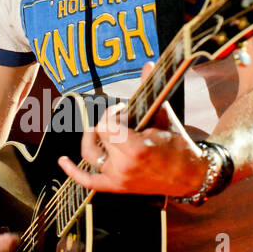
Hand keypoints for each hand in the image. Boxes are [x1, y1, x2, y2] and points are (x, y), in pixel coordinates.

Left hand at [57, 62, 208, 195]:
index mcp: (135, 148)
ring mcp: (118, 179)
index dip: (113, 113)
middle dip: (109, 123)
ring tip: (102, 131)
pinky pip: (87, 182)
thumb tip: (149, 63)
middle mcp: (123, 166)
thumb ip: (150, 91)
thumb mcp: (164, 117)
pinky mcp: (117, 187)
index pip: (106, 125)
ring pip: (90, 153)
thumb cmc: (179, 145)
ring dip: (93, 139)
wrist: (190, 176)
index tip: (125, 109)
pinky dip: (72, 171)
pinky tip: (62, 161)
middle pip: (99, 136)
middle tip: (124, 120)